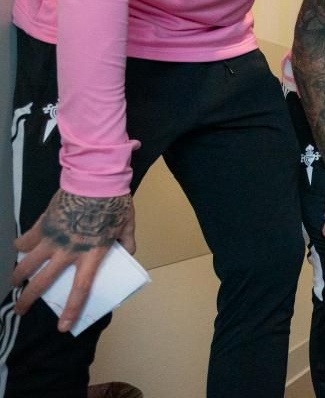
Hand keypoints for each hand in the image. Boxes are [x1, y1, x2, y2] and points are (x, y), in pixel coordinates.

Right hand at [11, 189, 134, 331]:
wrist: (96, 178)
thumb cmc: (115, 202)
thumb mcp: (128, 225)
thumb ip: (127, 242)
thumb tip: (128, 253)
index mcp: (91, 254)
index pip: (80, 289)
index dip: (71, 310)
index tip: (62, 327)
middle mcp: (68, 251)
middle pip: (43, 282)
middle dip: (29, 300)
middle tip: (20, 310)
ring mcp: (52, 238)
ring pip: (26, 264)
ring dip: (17, 276)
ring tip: (14, 283)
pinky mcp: (42, 224)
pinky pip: (25, 239)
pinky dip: (20, 246)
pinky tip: (18, 250)